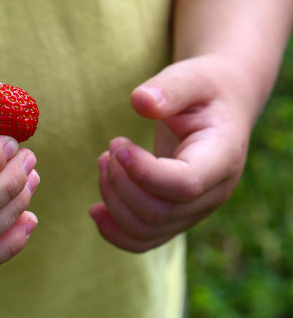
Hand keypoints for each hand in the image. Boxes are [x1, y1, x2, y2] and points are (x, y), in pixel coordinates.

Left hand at [89, 55, 253, 252]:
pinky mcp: (176, 215)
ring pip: (147, 230)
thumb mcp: (191, 77)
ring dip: (112, 201)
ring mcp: (195, 209)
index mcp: (222, 156)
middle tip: (107, 151)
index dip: (143, 171)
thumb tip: (140, 101)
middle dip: (119, 183)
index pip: (184, 184)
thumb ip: (169, 88)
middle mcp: (213, 191)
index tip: (118, 144)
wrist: (219, 106)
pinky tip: (95, 210)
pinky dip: (114, 231)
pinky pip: (144, 240)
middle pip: (159, 212)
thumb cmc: (203, 88)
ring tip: (103, 163)